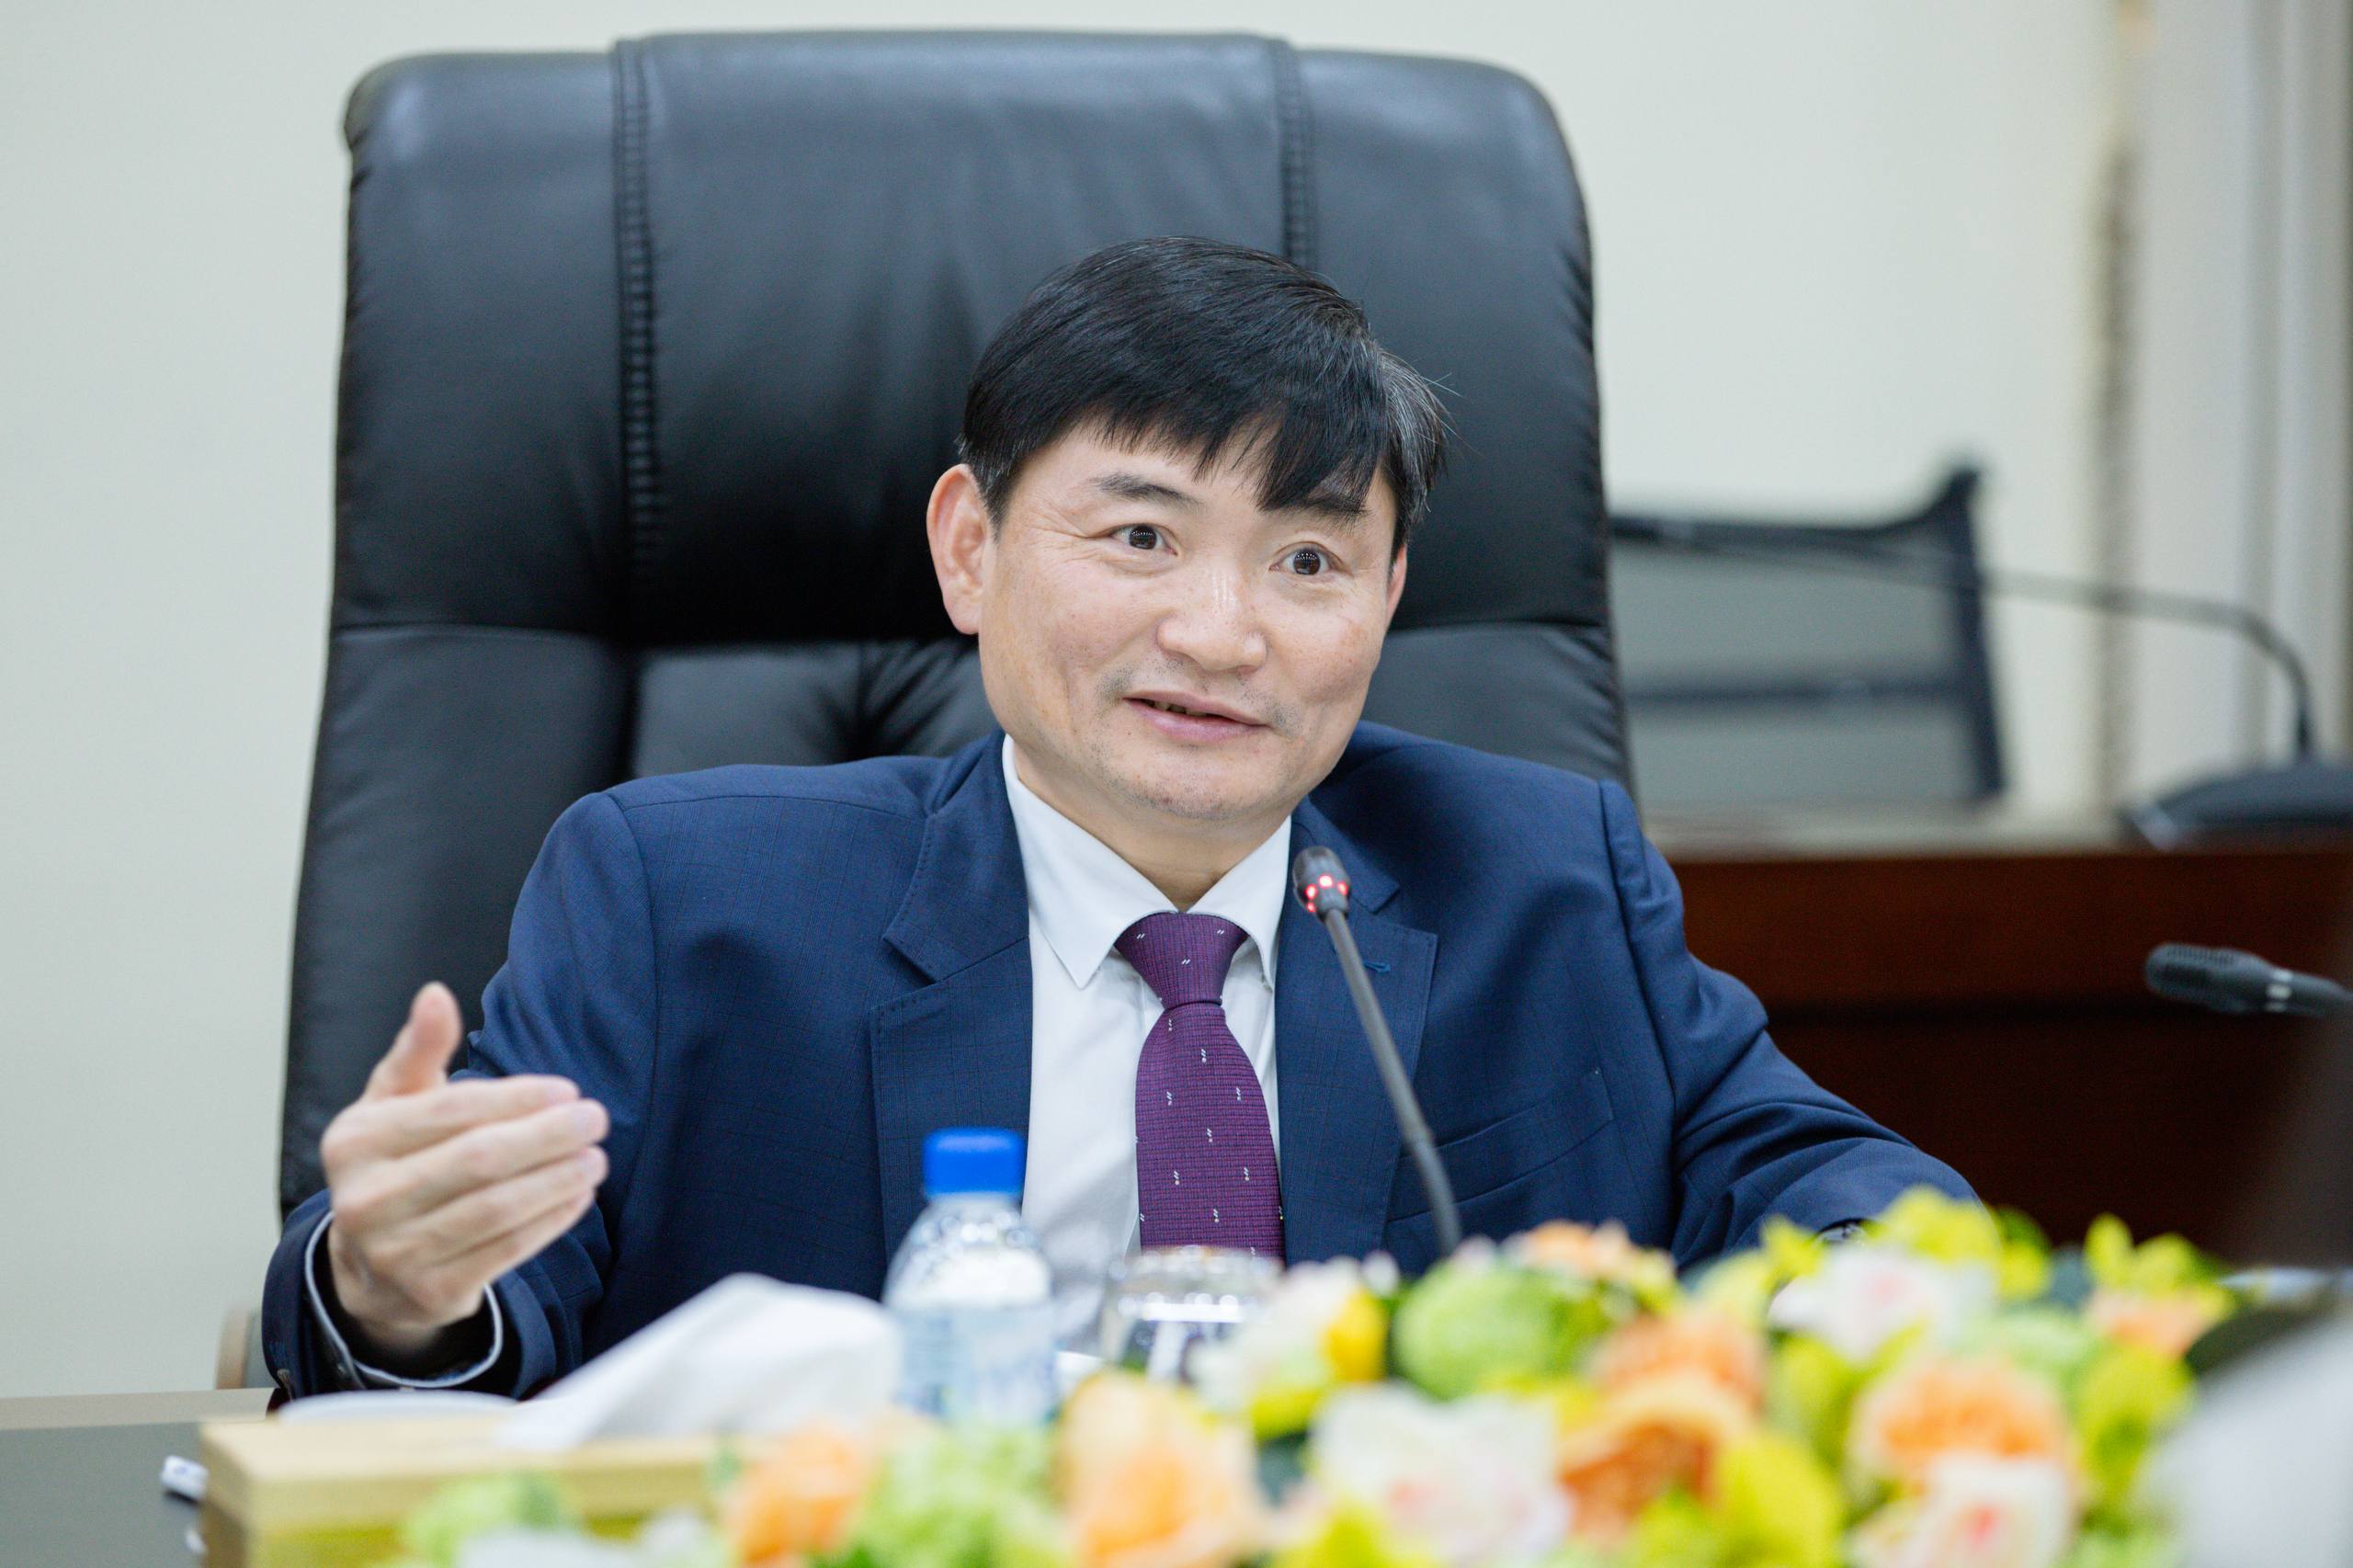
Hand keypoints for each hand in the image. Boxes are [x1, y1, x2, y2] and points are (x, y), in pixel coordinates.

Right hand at [321, 982, 607, 1363]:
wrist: (367, 1268)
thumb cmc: (392, 1165)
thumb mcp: (392, 1105)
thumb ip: (418, 1051)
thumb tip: (436, 995)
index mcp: (354, 1143)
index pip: (452, 1110)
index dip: (517, 1098)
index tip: (567, 1090)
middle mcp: (365, 1200)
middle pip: (478, 1160)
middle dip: (547, 1136)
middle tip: (596, 1119)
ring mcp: (395, 1254)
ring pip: (497, 1209)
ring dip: (558, 1180)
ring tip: (595, 1158)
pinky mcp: (431, 1294)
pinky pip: (507, 1251)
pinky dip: (551, 1222)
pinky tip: (579, 1196)